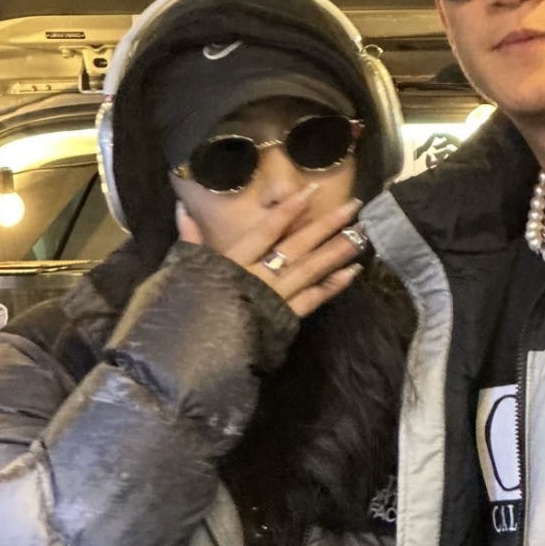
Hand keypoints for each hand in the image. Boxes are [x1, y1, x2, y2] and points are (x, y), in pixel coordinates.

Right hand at [175, 189, 366, 319]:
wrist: (192, 355)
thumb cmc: (185, 310)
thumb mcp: (185, 272)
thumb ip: (190, 240)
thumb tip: (181, 209)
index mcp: (235, 261)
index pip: (267, 230)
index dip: (290, 209)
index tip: (313, 190)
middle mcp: (260, 276)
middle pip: (298, 245)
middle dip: (327, 224)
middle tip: (354, 206)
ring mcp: (276, 298)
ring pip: (312, 269)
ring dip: (338, 251)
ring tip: (362, 234)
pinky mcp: (285, 319)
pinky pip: (314, 299)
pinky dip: (333, 285)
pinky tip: (353, 272)